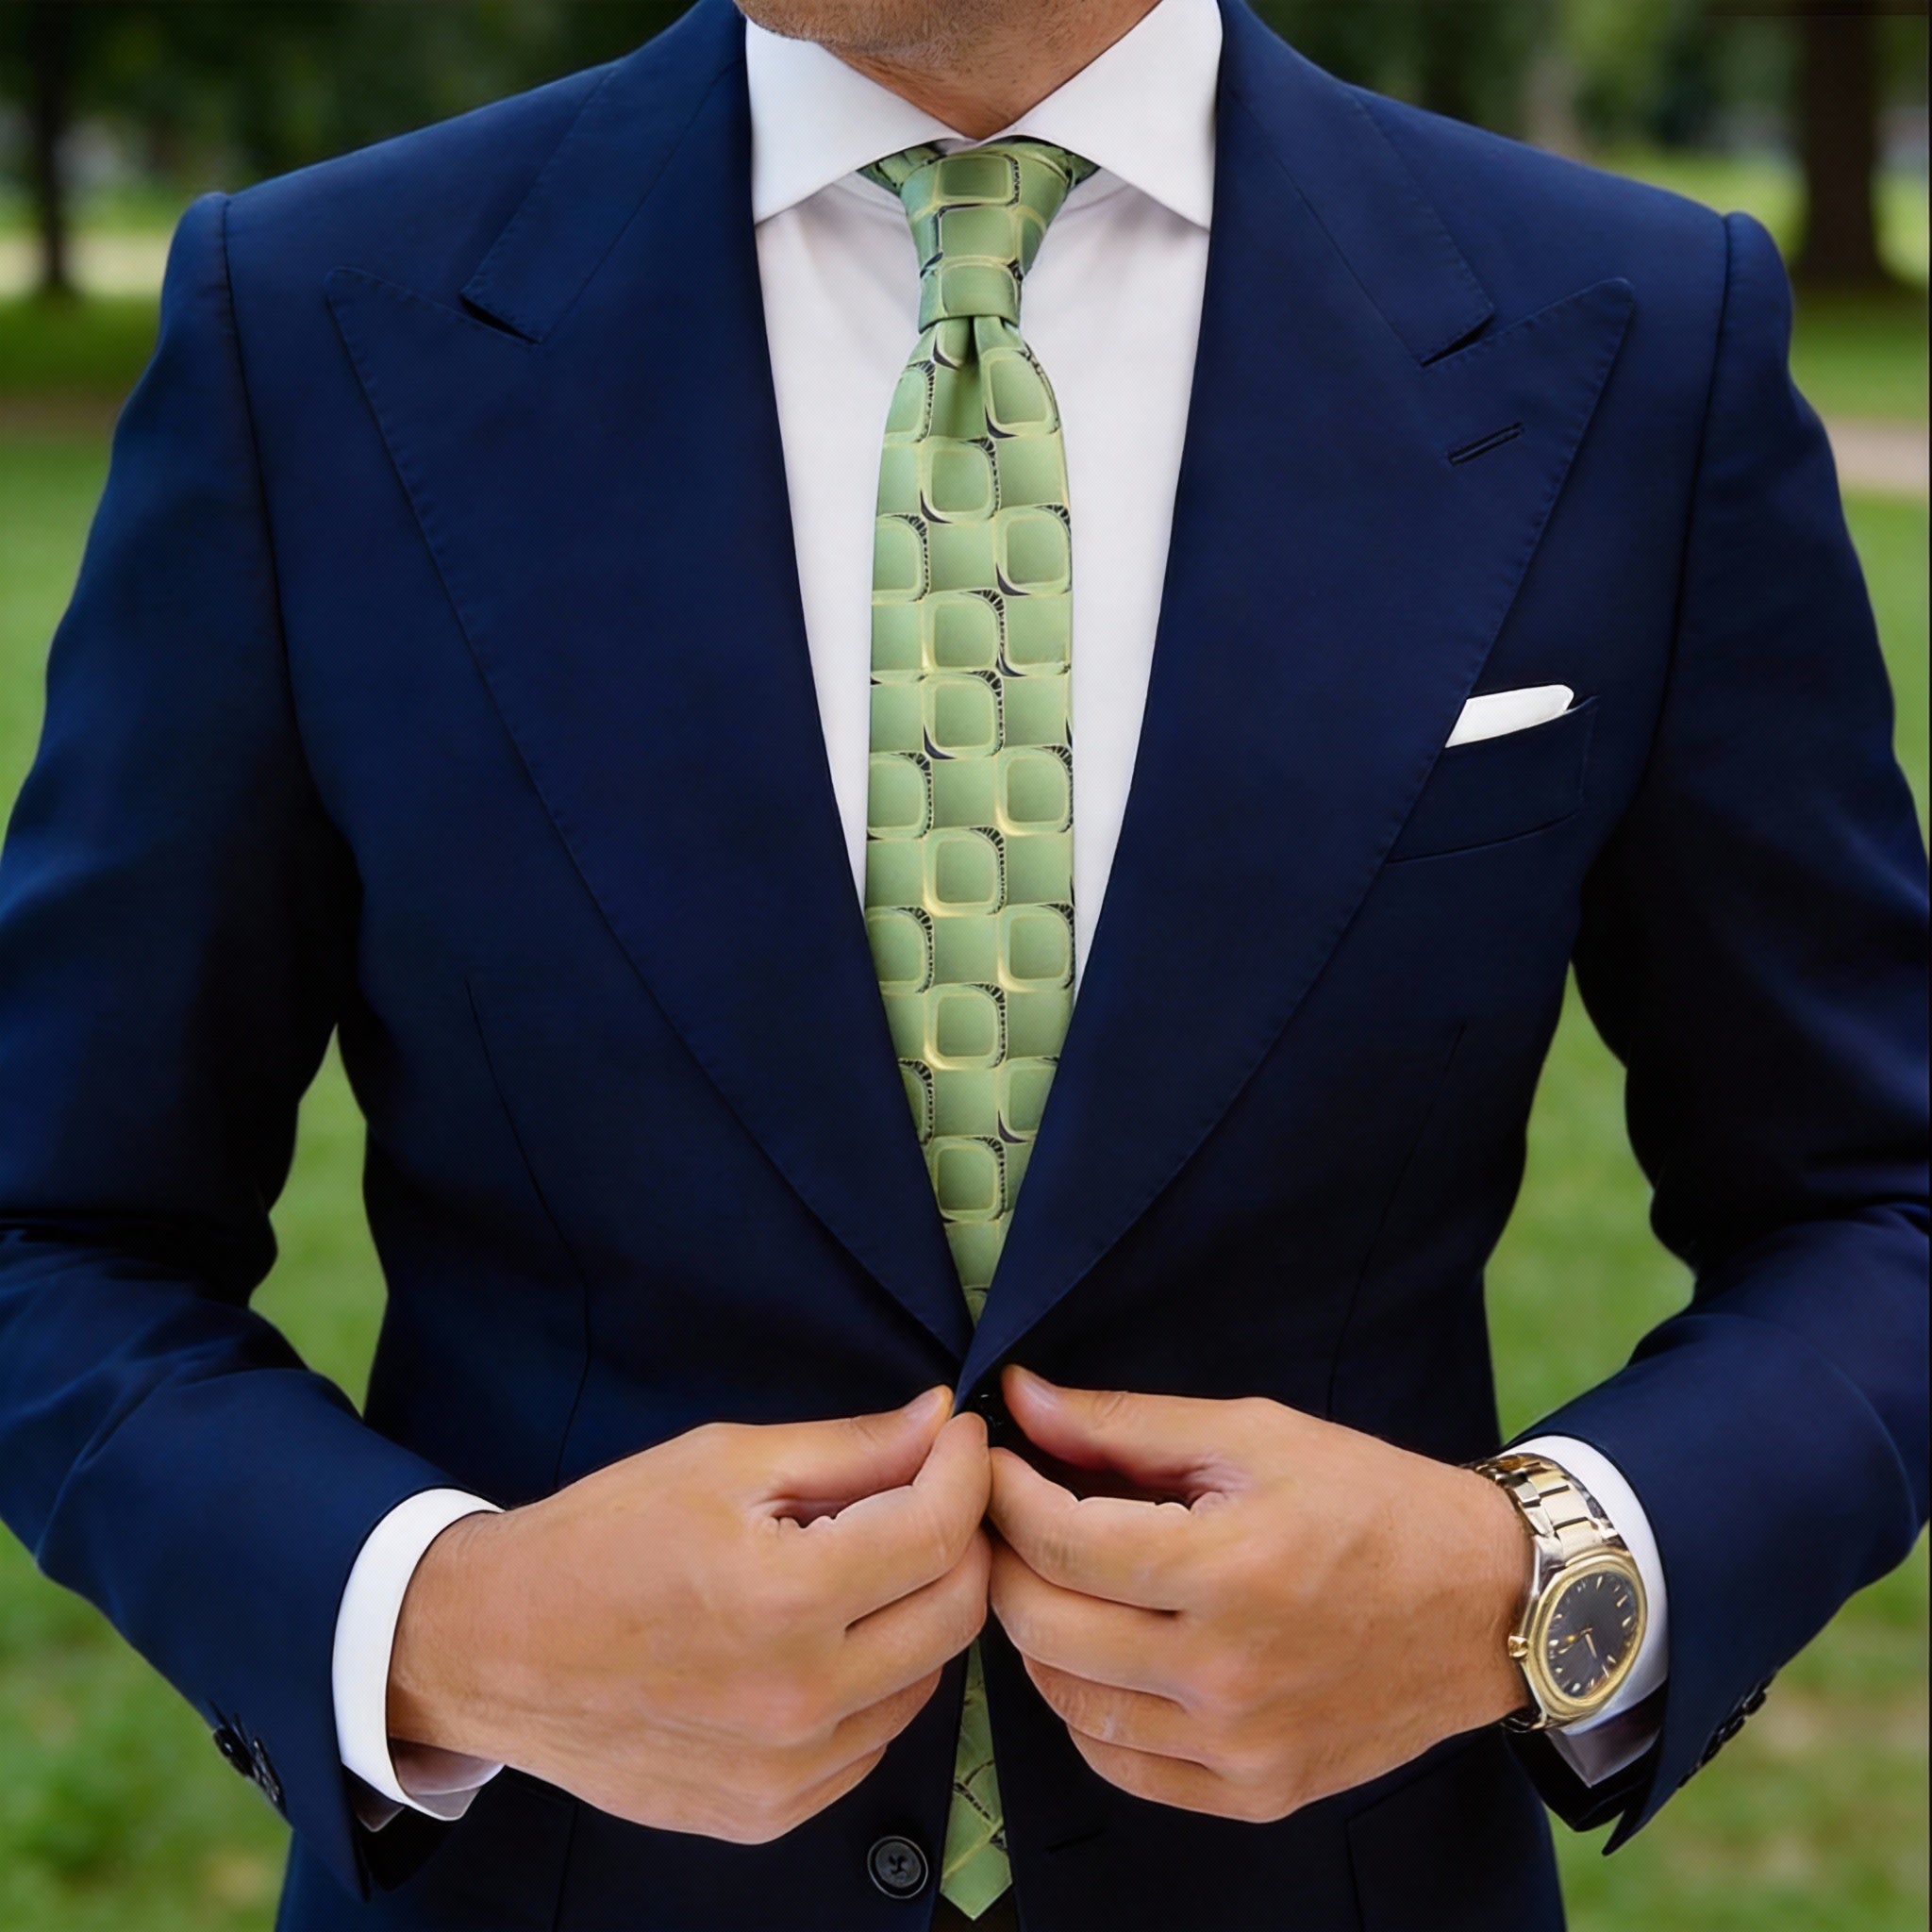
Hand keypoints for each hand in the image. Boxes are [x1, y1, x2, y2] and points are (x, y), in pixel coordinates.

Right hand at [387, 1388, 990, 1841]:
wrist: (494, 1650)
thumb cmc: (602, 1539)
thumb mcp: (723, 1461)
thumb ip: (848, 1447)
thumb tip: (939, 1421)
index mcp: (785, 1598)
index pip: (939, 1532)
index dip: (965, 1470)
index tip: (958, 1438)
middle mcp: (798, 1698)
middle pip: (956, 1613)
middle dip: (962, 1539)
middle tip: (932, 1493)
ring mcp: (785, 1771)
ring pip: (924, 1681)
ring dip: (918, 1612)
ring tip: (863, 1564)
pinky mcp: (768, 1812)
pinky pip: (871, 1740)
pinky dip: (874, 1682)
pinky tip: (824, 1637)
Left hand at [986, 1369, 1527, 1821]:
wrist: (1485, 1605)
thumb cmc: (1371, 1502)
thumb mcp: (1254, 1434)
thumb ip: (1126, 1425)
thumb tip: (1023, 1399)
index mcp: (1231, 1569)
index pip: (1061, 1542)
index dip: (1005, 1493)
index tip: (993, 1461)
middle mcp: (1229, 1673)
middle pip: (1045, 1625)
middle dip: (1005, 1558)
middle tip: (1009, 1516)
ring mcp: (1241, 1746)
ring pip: (1067, 1702)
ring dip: (1037, 1633)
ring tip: (1053, 1578)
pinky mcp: (1255, 1792)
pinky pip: (1120, 1765)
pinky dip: (1086, 1709)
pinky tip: (1100, 1653)